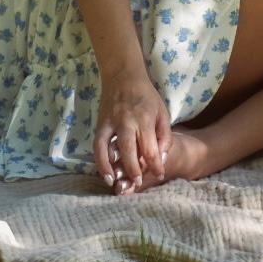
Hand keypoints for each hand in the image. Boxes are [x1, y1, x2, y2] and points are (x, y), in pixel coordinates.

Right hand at [93, 70, 171, 191]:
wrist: (123, 76)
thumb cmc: (147, 97)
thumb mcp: (162, 112)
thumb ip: (165, 136)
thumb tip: (161, 159)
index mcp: (145, 119)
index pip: (151, 148)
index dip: (155, 165)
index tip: (159, 175)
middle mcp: (127, 122)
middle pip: (130, 151)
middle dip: (134, 170)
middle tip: (138, 183)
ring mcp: (111, 123)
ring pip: (110, 149)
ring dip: (113, 168)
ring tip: (117, 184)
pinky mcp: (100, 124)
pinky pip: (97, 146)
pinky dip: (100, 161)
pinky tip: (106, 174)